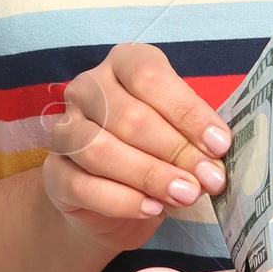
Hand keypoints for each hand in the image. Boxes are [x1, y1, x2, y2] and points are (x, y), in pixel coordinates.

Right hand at [38, 43, 230, 255]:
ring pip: (101, 150)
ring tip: (186, 195)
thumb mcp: (180, 134)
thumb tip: (215, 158)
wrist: (111, 201)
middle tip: (210, 179)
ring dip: (150, 175)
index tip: (219, 144)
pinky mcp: (53, 172)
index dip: (187, 111)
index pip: (149, 76)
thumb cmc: (155, 152)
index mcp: (123, 63)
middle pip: (129, 116)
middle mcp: (88, 88)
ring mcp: (64, 129)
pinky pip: (82, 185)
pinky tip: (152, 208)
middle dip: (176, 150)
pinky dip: (122, 200)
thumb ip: (194, 138)